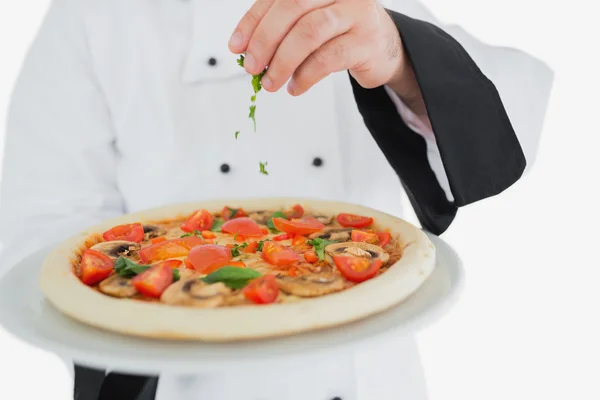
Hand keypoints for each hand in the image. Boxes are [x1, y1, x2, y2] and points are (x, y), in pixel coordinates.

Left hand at [228, 0, 416, 99]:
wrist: (386, 46)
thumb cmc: (341, 33)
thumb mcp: (311, 22)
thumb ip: (283, 30)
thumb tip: (248, 52)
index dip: (253, 21)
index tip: (236, 46)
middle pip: (293, 7)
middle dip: (265, 40)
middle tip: (252, 67)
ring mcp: (356, 13)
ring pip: (309, 32)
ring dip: (283, 61)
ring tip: (271, 82)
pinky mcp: (366, 41)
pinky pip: (328, 58)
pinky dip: (305, 76)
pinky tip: (295, 87)